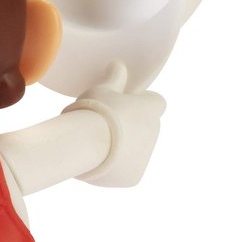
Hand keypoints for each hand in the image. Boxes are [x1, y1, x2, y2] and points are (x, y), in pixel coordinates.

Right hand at [63, 62, 165, 186]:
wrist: (84, 144)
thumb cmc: (93, 111)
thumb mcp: (101, 89)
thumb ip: (114, 78)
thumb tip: (118, 64)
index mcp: (151, 109)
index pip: (156, 102)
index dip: (140, 103)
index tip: (123, 104)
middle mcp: (154, 133)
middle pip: (145, 128)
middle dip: (131, 127)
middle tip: (105, 126)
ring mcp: (145, 157)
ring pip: (135, 150)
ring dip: (123, 148)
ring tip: (96, 145)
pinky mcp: (133, 177)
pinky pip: (125, 170)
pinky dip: (115, 168)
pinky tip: (96, 161)